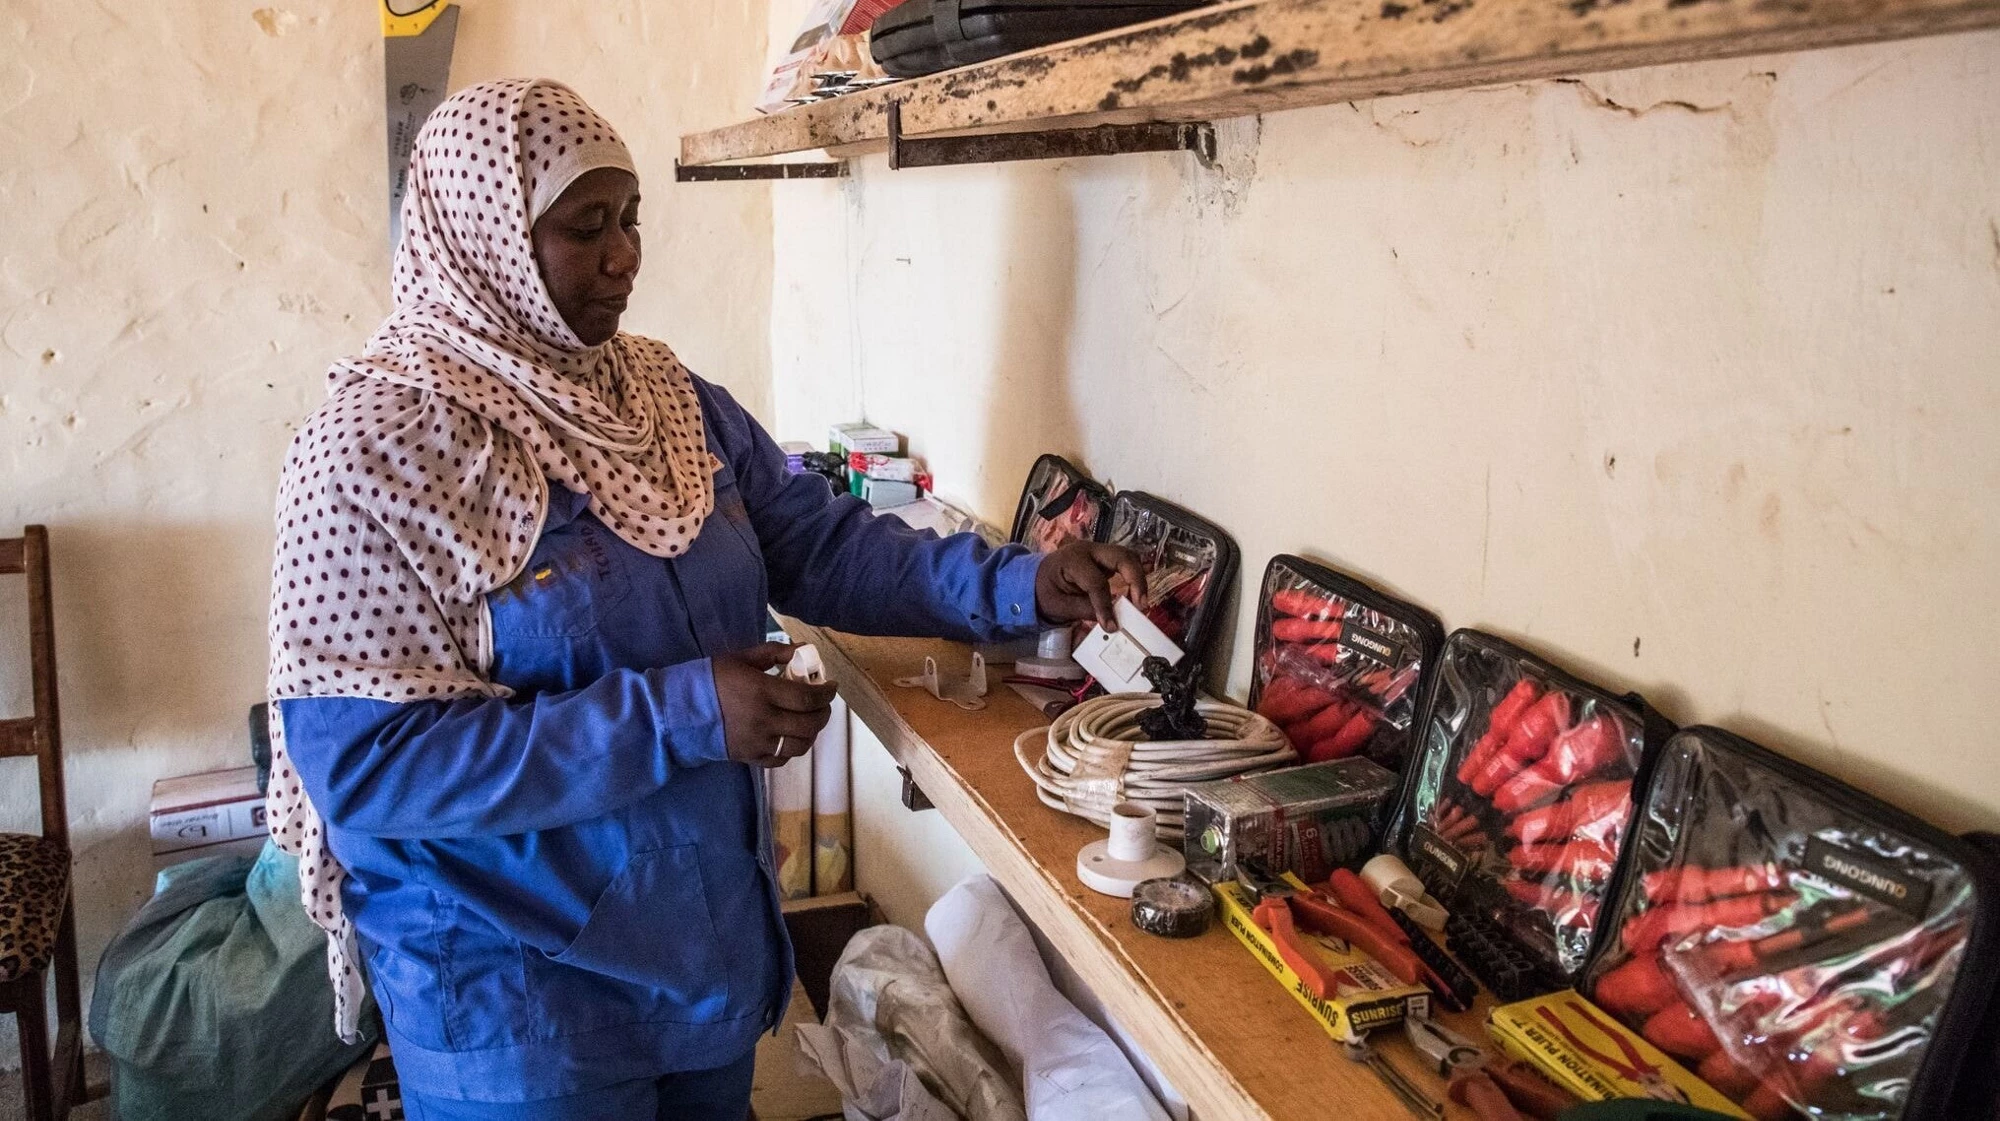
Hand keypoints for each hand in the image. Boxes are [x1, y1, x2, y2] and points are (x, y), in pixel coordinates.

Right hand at [711, 643, 837, 767]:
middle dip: (823, 713)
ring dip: (812, 732)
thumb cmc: (712, 679)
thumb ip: (776, 652)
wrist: (680, 709)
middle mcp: (764, 720)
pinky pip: (782, 759)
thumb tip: (804, 650)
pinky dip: (793, 748)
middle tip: (823, 703)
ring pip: (800, 745)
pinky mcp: (750, 757)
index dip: (826, 693)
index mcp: (762, 692)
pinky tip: (791, 735)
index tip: (831, 686)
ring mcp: (758, 742)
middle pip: (809, 724)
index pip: (808, 698)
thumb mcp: (743, 657)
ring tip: (809, 720)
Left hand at [1034, 540, 1148, 630]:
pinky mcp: (1106, 559)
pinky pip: (1126, 564)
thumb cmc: (1046, 592)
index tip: (1112, 626)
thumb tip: (1113, 621)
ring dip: (1139, 579)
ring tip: (1141, 603)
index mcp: (1073, 559)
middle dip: (1136, 580)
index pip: (1096, 582)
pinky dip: (1134, 578)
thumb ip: (1086, 610)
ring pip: (1129, 557)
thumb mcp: (1059, 606)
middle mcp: (1089, 550)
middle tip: (1141, 606)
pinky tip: (1136, 597)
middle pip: (1122, 557)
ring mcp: (1100, 552)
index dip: (1106, 605)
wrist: (1036, 580)